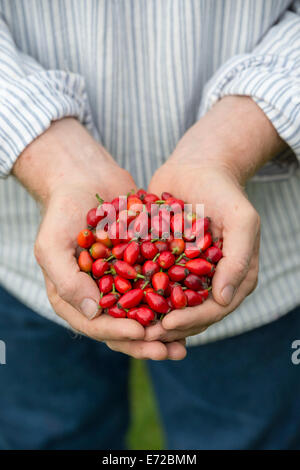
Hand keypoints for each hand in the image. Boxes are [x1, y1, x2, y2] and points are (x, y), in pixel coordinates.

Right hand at [13, 118, 185, 359]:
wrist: (86, 179)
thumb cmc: (63, 211)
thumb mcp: (52, 246)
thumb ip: (67, 281)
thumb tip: (91, 314)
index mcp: (73, 298)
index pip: (95, 326)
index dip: (119, 333)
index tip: (143, 333)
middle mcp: (97, 297)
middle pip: (123, 328)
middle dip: (148, 342)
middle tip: (173, 350)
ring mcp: (119, 284)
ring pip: (144, 315)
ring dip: (165, 330)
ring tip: (188, 341)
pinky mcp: (140, 269)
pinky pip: (157, 289)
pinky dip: (173, 301)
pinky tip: (194, 307)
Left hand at [145, 96, 284, 342]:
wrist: (195, 168)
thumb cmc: (223, 192)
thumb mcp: (242, 221)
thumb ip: (239, 259)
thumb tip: (224, 299)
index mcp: (233, 278)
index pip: (214, 309)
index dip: (192, 320)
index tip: (168, 324)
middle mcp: (210, 281)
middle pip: (189, 314)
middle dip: (166, 327)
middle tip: (141, 335)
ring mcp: (186, 274)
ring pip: (166, 304)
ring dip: (147, 318)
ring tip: (125, 326)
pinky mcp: (164, 263)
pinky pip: (149, 283)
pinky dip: (134, 294)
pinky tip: (114, 301)